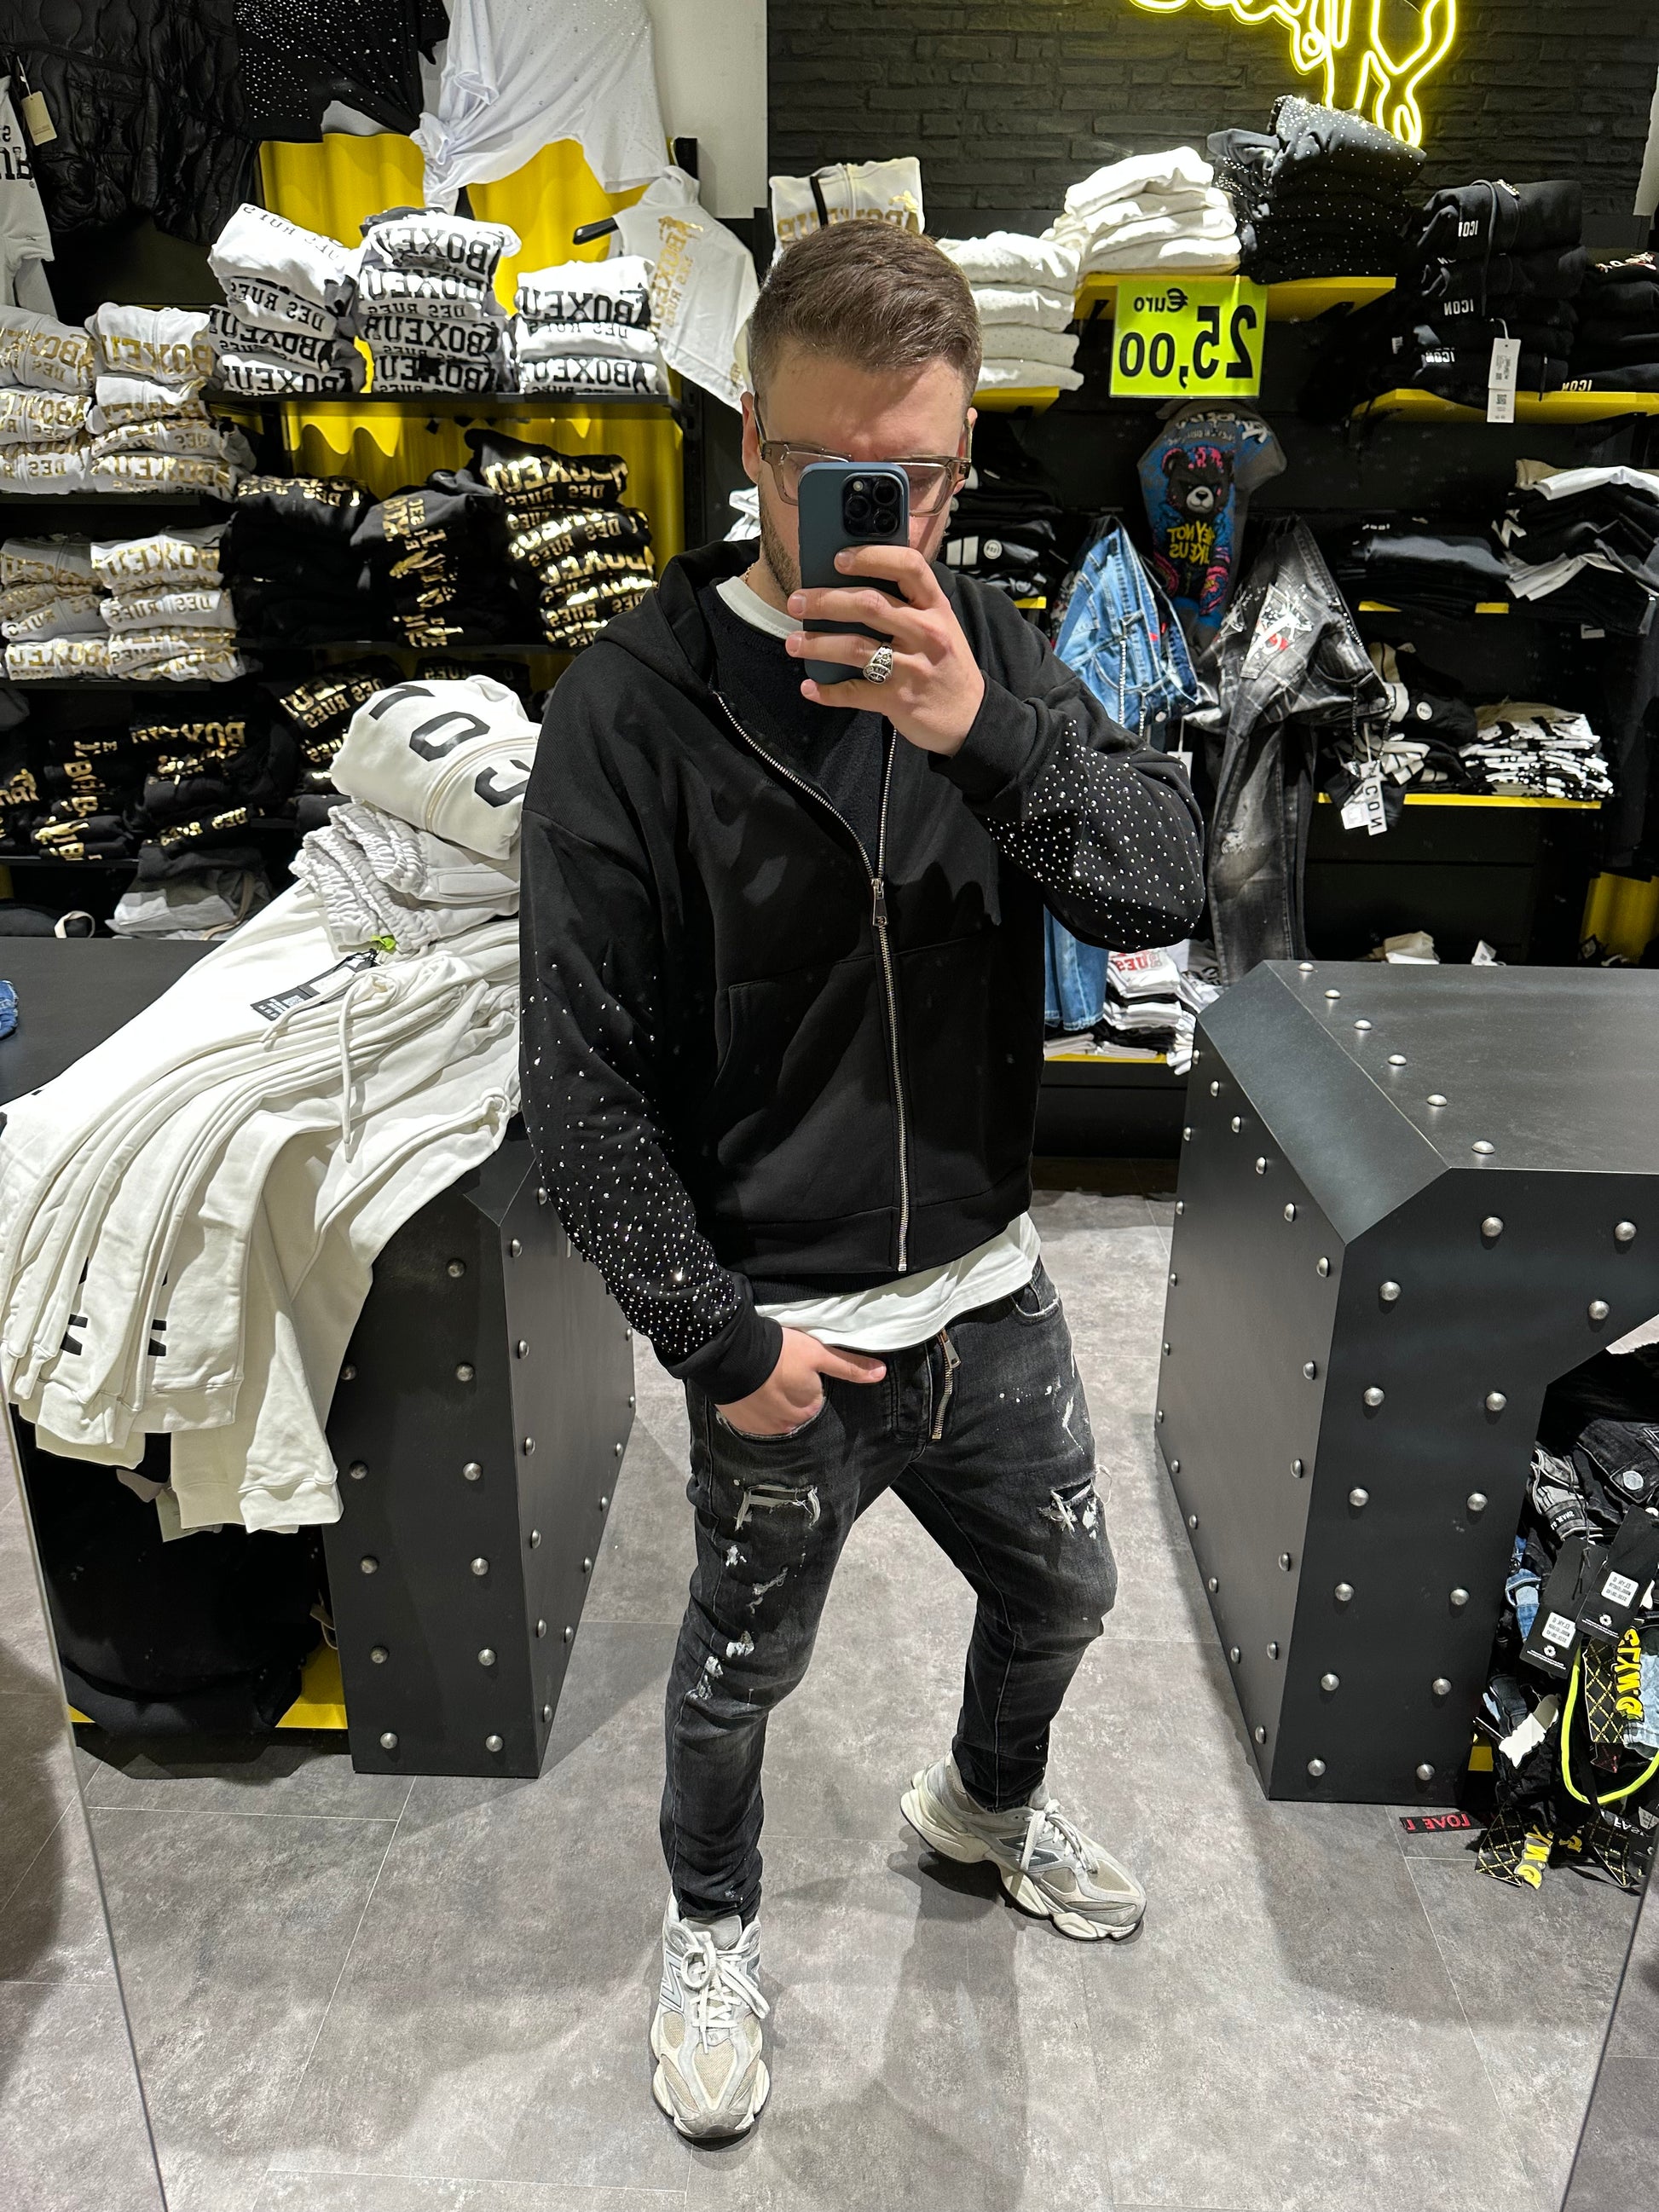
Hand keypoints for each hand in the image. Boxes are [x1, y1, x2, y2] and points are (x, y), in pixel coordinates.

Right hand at [717, 1327, 884, 1436]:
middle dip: (788, 1393)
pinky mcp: (740, 1423)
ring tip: (761, 1378)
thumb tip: (882, 1373)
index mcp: (808, 1409)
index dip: (805, 1380)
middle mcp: (787, 1425)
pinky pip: (751, 1419)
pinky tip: (748, 1388)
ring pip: (772, 1416)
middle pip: (793, 1409)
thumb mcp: (818, 1353)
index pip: (813, 1399)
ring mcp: (761, 1427)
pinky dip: (751, 1407)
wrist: (732, 1355)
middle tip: (777, 1370)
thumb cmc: (780, 1352)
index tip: (794, 1366)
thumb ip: (849, 1366)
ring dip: (769, 1401)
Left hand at [786, 545, 984, 755]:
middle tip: (797, 602)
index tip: (839, 558)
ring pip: (855, 648)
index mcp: (935, 607)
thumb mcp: (940, 625)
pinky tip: (810, 687)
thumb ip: (908, 605)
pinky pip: (855, 692)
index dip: (871, 557)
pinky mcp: (900, 700)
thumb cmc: (945, 664)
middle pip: (870, 605)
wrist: (970, 717)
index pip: (908, 566)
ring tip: (793, 642)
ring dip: (817, 644)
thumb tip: (853, 585)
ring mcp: (913, 668)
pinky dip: (828, 691)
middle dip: (826, 601)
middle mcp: (926, 633)